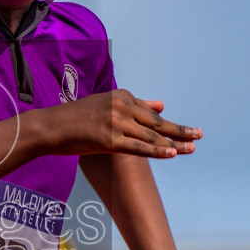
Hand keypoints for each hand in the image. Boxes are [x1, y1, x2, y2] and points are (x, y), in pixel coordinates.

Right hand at [41, 90, 201, 158]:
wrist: (50, 127)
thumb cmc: (76, 119)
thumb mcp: (107, 105)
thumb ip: (137, 105)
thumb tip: (162, 104)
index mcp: (122, 96)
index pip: (152, 113)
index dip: (171, 125)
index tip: (189, 132)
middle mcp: (121, 107)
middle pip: (157, 122)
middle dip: (180, 130)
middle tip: (199, 135)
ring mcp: (115, 123)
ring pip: (151, 135)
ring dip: (174, 143)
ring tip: (192, 148)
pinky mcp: (109, 139)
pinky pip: (138, 147)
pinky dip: (156, 150)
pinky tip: (171, 153)